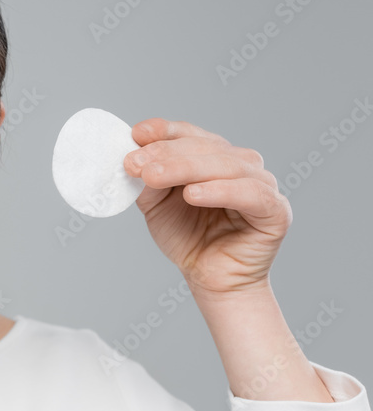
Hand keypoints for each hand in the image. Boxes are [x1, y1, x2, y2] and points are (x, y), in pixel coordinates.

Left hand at [123, 118, 291, 298]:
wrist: (210, 279)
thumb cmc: (187, 238)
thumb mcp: (156, 204)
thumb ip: (148, 181)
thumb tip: (135, 158)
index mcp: (214, 157)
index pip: (190, 134)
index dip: (164, 131)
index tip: (136, 134)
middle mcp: (241, 165)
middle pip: (205, 147)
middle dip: (166, 152)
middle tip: (134, 164)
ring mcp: (262, 184)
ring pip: (225, 165)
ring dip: (185, 168)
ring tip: (153, 176)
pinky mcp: (276, 210)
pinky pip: (250, 194)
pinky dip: (219, 190)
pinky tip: (192, 194)